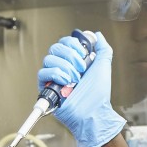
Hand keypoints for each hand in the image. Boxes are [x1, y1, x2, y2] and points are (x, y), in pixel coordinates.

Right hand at [38, 32, 125, 146]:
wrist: (93, 111)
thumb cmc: (98, 94)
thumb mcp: (103, 66)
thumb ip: (102, 48)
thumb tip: (98, 35)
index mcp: (74, 61)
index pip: (65, 42)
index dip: (72, 44)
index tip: (83, 53)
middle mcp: (62, 67)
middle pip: (55, 48)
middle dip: (70, 56)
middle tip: (80, 68)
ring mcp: (54, 77)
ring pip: (48, 58)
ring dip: (65, 67)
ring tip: (74, 79)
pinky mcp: (46, 87)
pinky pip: (42, 72)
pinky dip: (55, 74)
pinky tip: (65, 81)